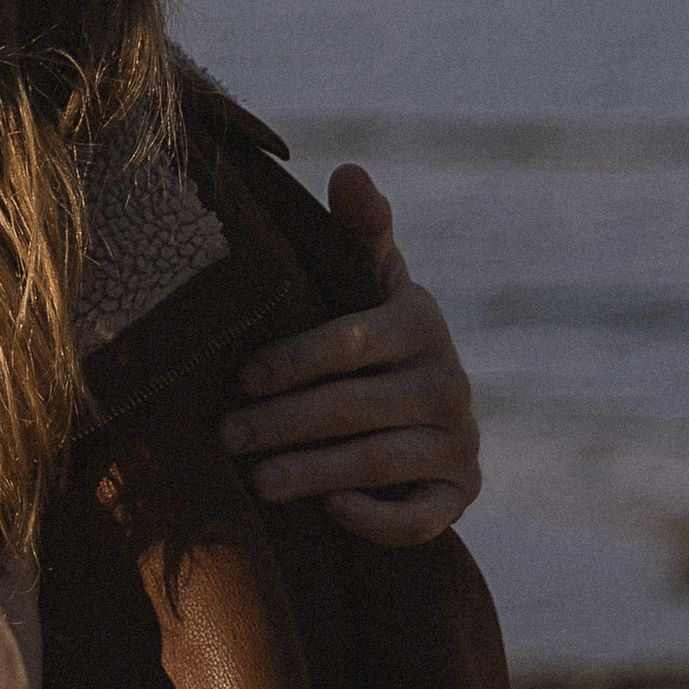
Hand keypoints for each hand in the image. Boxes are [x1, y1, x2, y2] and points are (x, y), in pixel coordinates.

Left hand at [215, 164, 480, 544]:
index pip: (352, 342)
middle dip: (286, 423)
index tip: (243, 377)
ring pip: (381, 461)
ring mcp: (459, 441)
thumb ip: (358, 229)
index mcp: (422, 320)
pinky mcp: (460, 493)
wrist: (416, 404)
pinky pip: (424, 517)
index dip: (295, 360)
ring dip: (315, 472)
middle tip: (227, 436)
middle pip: (357, 407)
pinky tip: (333, 510)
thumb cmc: (369, 330)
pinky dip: (380, 518)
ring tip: (257, 481)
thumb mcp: (367, 277)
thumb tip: (347, 169)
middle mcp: (450, 382)